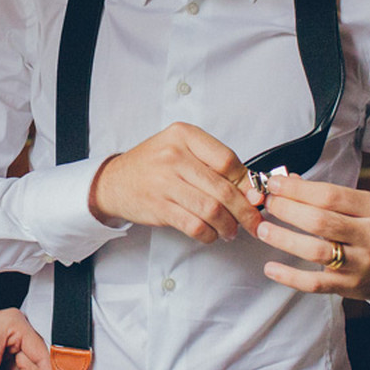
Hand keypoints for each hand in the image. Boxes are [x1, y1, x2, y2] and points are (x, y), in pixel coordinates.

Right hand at [90, 122, 263, 242]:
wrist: (114, 181)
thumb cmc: (153, 165)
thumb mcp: (180, 149)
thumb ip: (212, 163)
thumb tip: (250, 189)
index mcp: (184, 135)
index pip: (227, 160)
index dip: (246, 182)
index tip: (255, 196)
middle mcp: (174, 155)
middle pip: (223, 188)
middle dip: (245, 211)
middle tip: (253, 221)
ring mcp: (164, 182)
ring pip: (212, 210)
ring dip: (228, 226)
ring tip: (231, 230)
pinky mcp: (158, 206)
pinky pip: (194, 225)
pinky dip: (209, 234)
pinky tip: (211, 234)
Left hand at [254, 172, 369, 298]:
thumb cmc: (366, 228)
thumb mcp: (356, 206)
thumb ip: (322, 194)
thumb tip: (284, 181)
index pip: (329, 195)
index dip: (297, 189)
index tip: (273, 184)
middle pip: (320, 221)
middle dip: (287, 210)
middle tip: (267, 204)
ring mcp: (362, 263)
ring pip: (316, 251)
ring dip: (284, 239)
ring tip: (262, 230)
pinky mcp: (350, 286)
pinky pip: (315, 283)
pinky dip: (290, 277)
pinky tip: (271, 268)